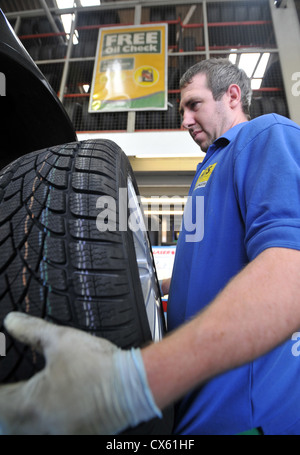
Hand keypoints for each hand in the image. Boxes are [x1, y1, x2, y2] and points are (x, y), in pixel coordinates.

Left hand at [0, 312, 160, 434]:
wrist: (134, 384)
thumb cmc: (100, 366)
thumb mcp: (60, 339)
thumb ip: (31, 330)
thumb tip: (12, 322)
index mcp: (32, 404)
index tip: (0, 381)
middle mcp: (42, 426)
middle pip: (8, 424)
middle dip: (5, 409)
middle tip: (8, 394)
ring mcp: (61, 435)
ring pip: (27, 432)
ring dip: (21, 419)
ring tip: (24, 404)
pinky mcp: (77, 437)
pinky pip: (51, 434)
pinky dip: (43, 425)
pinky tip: (50, 411)